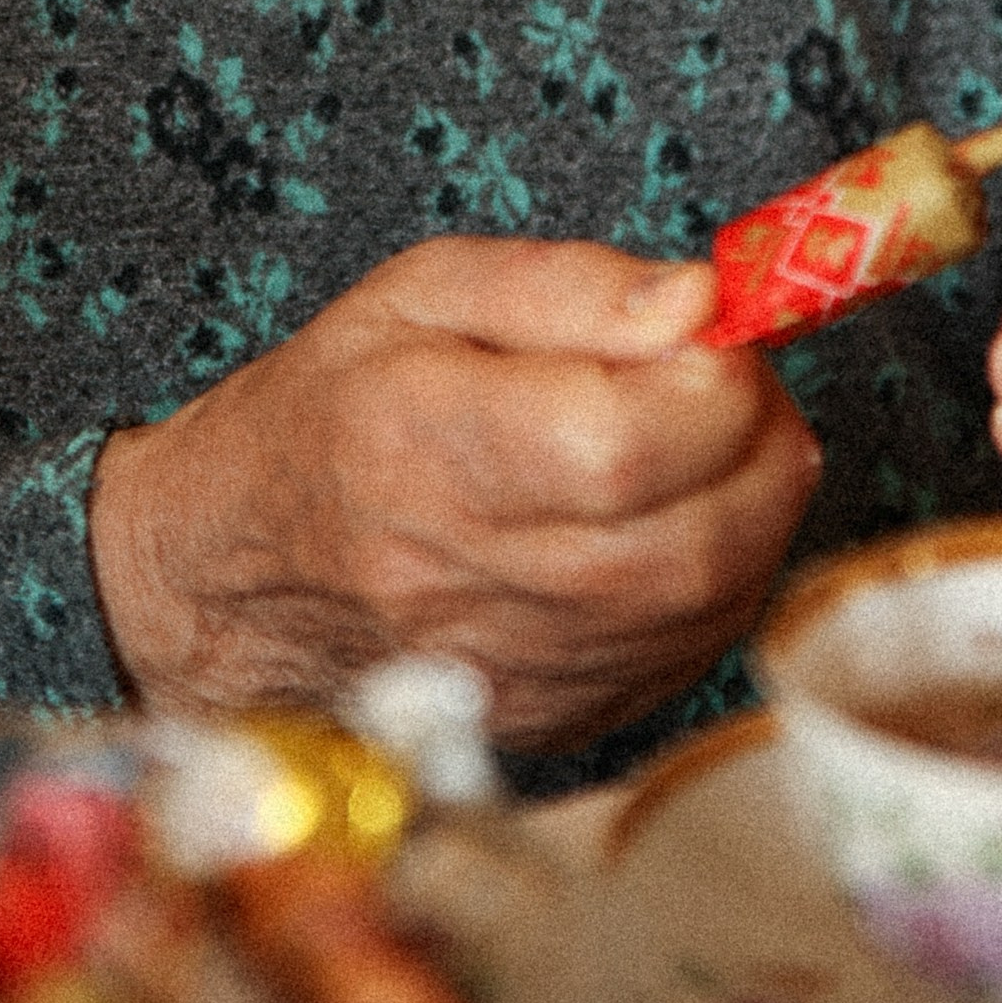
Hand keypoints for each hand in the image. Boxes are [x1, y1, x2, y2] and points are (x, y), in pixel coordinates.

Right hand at [88, 237, 820, 749]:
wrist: (241, 571)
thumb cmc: (333, 410)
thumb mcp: (423, 293)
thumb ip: (570, 285)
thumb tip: (698, 303)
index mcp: (421, 447)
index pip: (620, 446)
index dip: (712, 383)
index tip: (714, 329)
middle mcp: (466, 580)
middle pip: (691, 539)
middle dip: (759, 441)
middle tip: (734, 377)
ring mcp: (516, 668)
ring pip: (712, 599)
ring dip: (755, 503)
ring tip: (708, 434)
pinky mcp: (559, 717)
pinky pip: (695, 647)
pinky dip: (725, 570)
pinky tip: (682, 512)